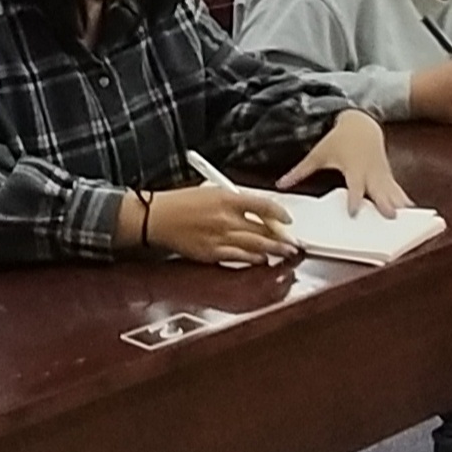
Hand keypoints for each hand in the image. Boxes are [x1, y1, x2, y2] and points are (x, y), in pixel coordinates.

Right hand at [143, 183, 294, 266]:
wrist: (157, 218)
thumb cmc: (180, 203)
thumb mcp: (210, 191)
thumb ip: (235, 200)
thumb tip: (257, 210)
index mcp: (226, 198)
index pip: (263, 206)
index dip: (280, 213)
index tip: (288, 219)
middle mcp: (225, 219)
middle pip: (263, 230)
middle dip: (282, 238)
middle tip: (294, 242)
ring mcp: (219, 238)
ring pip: (255, 246)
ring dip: (273, 250)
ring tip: (285, 253)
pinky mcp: (212, 253)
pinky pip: (239, 258)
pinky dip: (253, 259)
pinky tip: (261, 259)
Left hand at [280, 110, 408, 214]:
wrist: (361, 124)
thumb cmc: (338, 141)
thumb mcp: (318, 154)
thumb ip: (300, 170)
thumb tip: (280, 183)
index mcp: (353, 168)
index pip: (354, 187)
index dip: (354, 199)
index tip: (354, 212)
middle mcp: (370, 173)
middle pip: (379, 191)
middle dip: (385, 204)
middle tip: (391, 218)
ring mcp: (382, 175)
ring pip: (392, 192)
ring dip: (399, 205)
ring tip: (408, 220)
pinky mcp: (388, 177)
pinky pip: (397, 190)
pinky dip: (404, 201)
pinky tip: (412, 214)